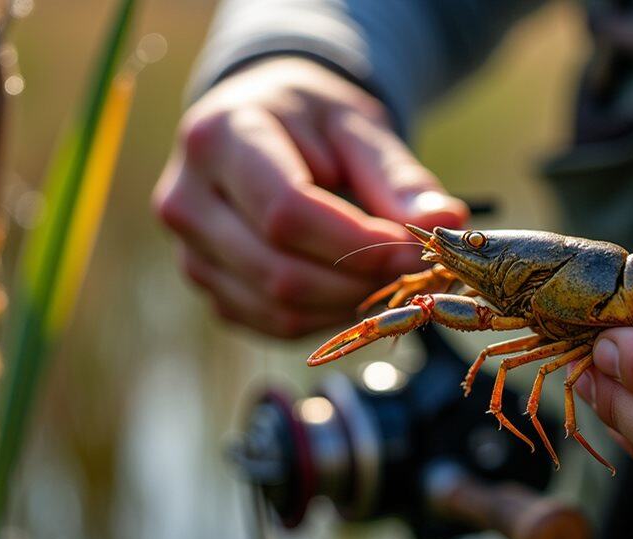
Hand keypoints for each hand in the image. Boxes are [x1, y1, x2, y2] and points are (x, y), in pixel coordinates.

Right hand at [153, 57, 467, 336]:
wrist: (259, 122)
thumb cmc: (311, 120)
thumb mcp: (358, 127)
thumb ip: (399, 178)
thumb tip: (446, 225)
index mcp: (219, 138)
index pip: (286, 212)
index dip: (356, 242)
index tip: (409, 247)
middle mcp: (186, 199)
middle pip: (279, 270)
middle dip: (358, 280)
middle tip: (411, 269)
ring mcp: (189, 250)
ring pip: (276, 307)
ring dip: (346, 304)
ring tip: (386, 274)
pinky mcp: (208, 286)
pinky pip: (272, 323)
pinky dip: (325, 315)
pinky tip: (352, 286)